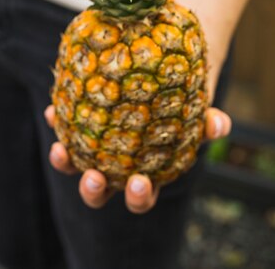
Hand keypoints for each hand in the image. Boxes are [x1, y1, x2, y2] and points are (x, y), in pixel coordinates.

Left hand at [44, 104, 231, 213]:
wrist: (159, 79)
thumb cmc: (180, 104)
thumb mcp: (197, 112)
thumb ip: (209, 121)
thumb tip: (221, 124)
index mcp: (145, 173)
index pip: (141, 195)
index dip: (138, 195)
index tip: (138, 183)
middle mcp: (115, 168)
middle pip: (101, 192)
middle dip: (94, 191)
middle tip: (94, 178)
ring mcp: (94, 149)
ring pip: (75, 166)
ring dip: (66, 162)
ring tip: (60, 149)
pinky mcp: (78, 127)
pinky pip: (64, 130)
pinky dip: (58, 123)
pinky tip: (54, 110)